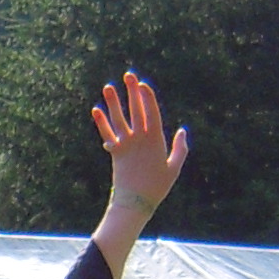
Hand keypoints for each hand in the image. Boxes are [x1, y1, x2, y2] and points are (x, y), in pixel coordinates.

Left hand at [91, 75, 188, 213]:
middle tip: (128, 75)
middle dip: (132, 92)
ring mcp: (125, 145)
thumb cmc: (157, 187)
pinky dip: (101, 122)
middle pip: (135, 111)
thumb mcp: (174, 167)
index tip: (143, 84)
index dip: (147, 97)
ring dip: (113, 102)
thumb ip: (180, 148)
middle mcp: (139, 139)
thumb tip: (182, 130)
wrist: (135, 203)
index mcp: (156, 140)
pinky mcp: (115, 152)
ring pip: (118, 119)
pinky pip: (107, 134)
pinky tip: (96, 109)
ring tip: (108, 87)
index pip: (152, 113)